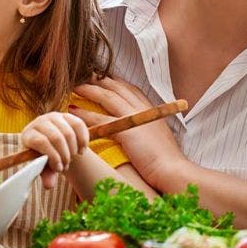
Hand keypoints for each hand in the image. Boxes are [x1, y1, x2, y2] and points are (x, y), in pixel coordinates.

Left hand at [21, 112, 88, 189]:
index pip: (41, 142)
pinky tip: (81, 151)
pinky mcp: (67, 115)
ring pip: (69, 132)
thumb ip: (46, 175)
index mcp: (28, 134)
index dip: (52, 157)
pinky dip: (83, 140)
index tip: (59, 169)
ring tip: (71, 160)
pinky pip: (79, 125)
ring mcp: (54, 116)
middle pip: (57, 137)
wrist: (54, 146)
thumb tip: (49, 185)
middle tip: (66, 166)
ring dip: (73, 150)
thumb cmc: (44, 158)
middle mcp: (40, 121)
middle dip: (64, 155)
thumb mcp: (43, 167)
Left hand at [72, 76, 187, 190]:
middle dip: (99, 81)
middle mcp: (142, 110)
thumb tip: (140, 132)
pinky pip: (99, 119)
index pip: (131, 89)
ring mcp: (133, 118)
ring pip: (106, 98)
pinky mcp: (125, 131)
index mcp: (151, 110)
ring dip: (88, 91)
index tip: (103, 78)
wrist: (173, 171)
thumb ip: (148, 129)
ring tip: (74, 88)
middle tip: (84, 76)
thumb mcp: (159, 137)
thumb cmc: (167, 160)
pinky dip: (85, 114)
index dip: (115, 83)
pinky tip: (74, 112)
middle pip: (116, 89)